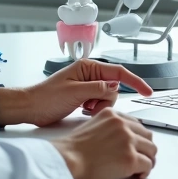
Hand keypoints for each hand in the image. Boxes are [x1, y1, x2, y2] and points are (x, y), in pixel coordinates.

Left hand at [0, 59, 152, 126]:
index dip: (135, 82)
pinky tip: (81, 111)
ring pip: (108, 98)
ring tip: (82, 109)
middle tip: (89, 107)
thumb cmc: (46, 97)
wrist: (30, 108)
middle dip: (106, 101)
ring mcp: (87, 86)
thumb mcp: (74, 92)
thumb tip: (115, 88)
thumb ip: (97, 89)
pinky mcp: (84, 97)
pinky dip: (94, 110)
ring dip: (99, 107)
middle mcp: (89, 74)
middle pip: (114, 88)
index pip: (119, 72)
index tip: (147, 91)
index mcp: (88, 67)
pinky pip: (99, 103)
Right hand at [50, 109, 157, 178]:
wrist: (67, 160)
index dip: (138, 138)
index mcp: (113, 115)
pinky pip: (148, 164)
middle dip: (146, 148)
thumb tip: (118, 140)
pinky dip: (146, 172)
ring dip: (148, 159)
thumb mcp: (92, 126)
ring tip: (141, 167)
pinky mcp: (130, 159)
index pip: (136, 124)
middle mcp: (123, 125)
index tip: (137, 146)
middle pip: (147, 135)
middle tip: (142, 158)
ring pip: (151, 150)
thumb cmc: (73, 149)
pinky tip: (138, 175)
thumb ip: (108, 128)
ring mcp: (128, 141)